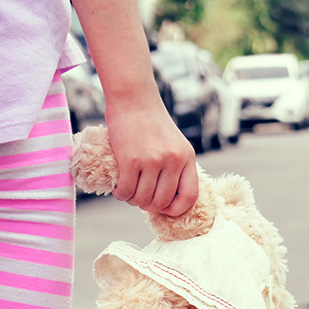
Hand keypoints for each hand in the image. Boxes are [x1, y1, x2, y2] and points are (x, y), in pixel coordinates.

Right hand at [106, 99, 198, 215]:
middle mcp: (173, 161)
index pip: (190, 196)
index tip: (165, 209)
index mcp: (187, 158)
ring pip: (142, 199)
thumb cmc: (152, 123)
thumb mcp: (175, 143)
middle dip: (148, 205)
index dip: (177, 209)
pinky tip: (118, 187)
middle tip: (139, 196)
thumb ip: (177, 167)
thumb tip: (169, 199)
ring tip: (128, 191)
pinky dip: (120, 194)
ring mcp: (152, 161)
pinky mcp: (130, 160)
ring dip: (132, 200)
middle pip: (162, 202)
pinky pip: (126, 191)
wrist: (134, 99)